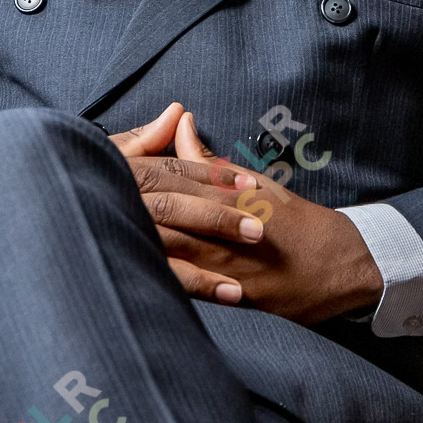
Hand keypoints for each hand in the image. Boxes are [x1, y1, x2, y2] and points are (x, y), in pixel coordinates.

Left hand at [109, 104, 381, 325]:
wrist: (344, 267)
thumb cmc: (298, 223)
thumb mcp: (256, 184)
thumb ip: (208, 161)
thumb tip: (177, 122)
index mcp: (230, 198)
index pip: (171, 185)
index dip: (131, 179)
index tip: (94, 170)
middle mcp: (228, 233)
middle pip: (165, 222)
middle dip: (124, 215)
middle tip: (78, 205)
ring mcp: (231, 271)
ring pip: (174, 257)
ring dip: (136, 250)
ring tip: (93, 243)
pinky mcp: (237, 300)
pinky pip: (194, 293)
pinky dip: (164, 284)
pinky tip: (133, 284)